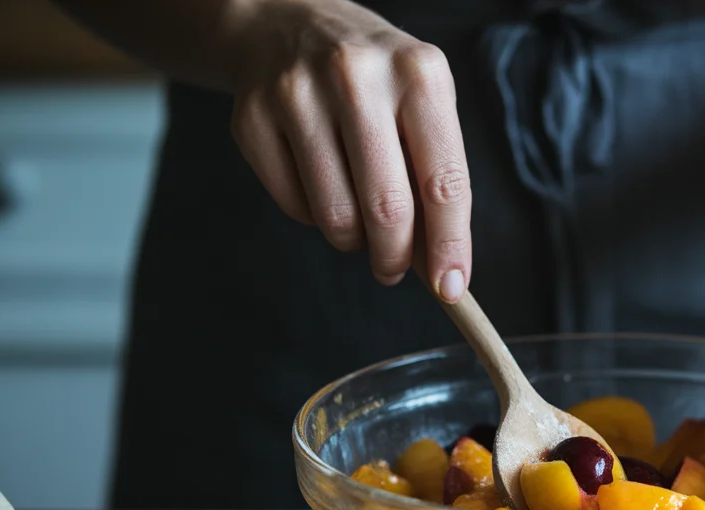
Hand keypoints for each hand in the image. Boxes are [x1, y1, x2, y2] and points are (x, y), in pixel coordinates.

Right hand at [228, 0, 470, 299]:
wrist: (287, 24)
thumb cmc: (375, 81)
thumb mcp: (421, 104)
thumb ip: (435, 178)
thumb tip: (440, 265)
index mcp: (418, 73)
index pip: (443, 182)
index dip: (449, 245)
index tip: (451, 289)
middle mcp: (357, 76)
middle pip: (387, 209)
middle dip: (395, 258)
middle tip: (393, 270)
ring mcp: (297, 93)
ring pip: (336, 216)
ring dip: (353, 241)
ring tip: (359, 225)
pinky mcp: (252, 117)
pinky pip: (294, 206)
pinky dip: (314, 218)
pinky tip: (322, 188)